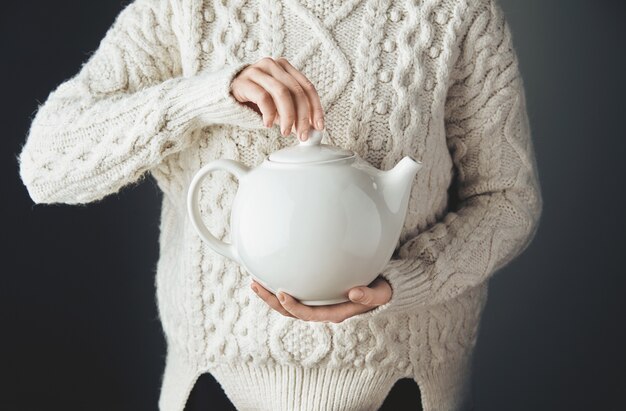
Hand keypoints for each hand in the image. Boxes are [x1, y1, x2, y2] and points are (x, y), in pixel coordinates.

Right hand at [230, 56, 324, 140]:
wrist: (223, 96)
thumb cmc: (252, 100)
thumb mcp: (276, 105)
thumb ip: (292, 112)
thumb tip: (310, 129)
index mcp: (285, 68)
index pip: (307, 87)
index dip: (316, 108)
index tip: (319, 126)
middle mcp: (273, 65)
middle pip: (296, 91)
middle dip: (302, 116)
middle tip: (302, 135)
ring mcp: (257, 71)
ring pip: (282, 93)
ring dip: (287, 116)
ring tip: (286, 132)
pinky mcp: (244, 81)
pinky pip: (263, 97)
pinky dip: (269, 114)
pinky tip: (268, 124)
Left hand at [250, 276, 391, 322]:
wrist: (384, 287)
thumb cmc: (381, 290)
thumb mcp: (381, 293)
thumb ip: (370, 295)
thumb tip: (354, 293)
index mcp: (336, 312)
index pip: (310, 314)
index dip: (294, 307)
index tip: (282, 294)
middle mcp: (324, 309)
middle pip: (292, 311)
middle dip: (272, 301)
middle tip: (255, 285)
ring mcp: (318, 302)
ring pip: (289, 304)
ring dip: (271, 295)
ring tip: (255, 282)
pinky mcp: (317, 293)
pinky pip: (295, 294)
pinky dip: (280, 288)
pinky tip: (270, 276)